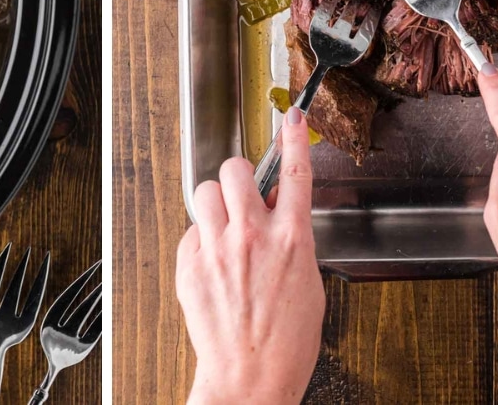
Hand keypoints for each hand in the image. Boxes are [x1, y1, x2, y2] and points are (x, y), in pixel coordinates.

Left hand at [176, 108, 324, 404]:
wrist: (249, 378)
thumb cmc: (285, 340)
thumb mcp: (307, 281)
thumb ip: (292, 238)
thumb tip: (277, 209)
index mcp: (291, 239)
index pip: (295, 173)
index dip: (294, 139)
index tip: (293, 118)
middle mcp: (251, 237)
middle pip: (234, 169)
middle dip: (239, 177)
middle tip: (243, 195)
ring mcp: (218, 249)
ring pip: (205, 192)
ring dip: (216, 203)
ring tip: (225, 227)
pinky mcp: (191, 264)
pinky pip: (192, 231)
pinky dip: (202, 239)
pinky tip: (214, 263)